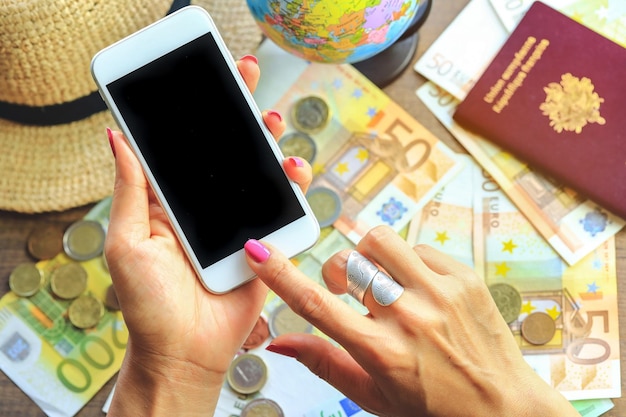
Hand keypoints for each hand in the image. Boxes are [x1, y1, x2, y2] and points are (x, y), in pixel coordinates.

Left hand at [104, 56, 311, 415]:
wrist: (185, 352)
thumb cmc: (147, 304)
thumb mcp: (128, 242)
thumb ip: (132, 190)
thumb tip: (117, 137)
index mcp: (171, 203)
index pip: (186, 149)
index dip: (197, 113)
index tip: (207, 79)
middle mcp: (206, 209)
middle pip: (227, 154)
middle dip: (239, 115)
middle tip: (246, 79)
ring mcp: (237, 225)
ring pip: (259, 176)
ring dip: (268, 145)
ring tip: (271, 124)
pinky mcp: (264, 245)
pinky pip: (281, 211)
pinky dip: (292, 187)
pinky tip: (292, 169)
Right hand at [245, 226, 579, 416]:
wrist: (504, 406)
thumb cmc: (435, 408)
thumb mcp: (374, 395)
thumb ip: (323, 362)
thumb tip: (279, 342)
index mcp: (381, 352)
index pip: (316, 305)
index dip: (279, 274)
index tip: (258, 251)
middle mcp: (409, 317)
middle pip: (347, 263)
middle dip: (338, 274)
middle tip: (349, 292)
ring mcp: (439, 292)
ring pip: (379, 241)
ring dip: (369, 257)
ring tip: (382, 281)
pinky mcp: (463, 276)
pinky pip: (416, 247)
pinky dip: (407, 263)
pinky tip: (418, 288)